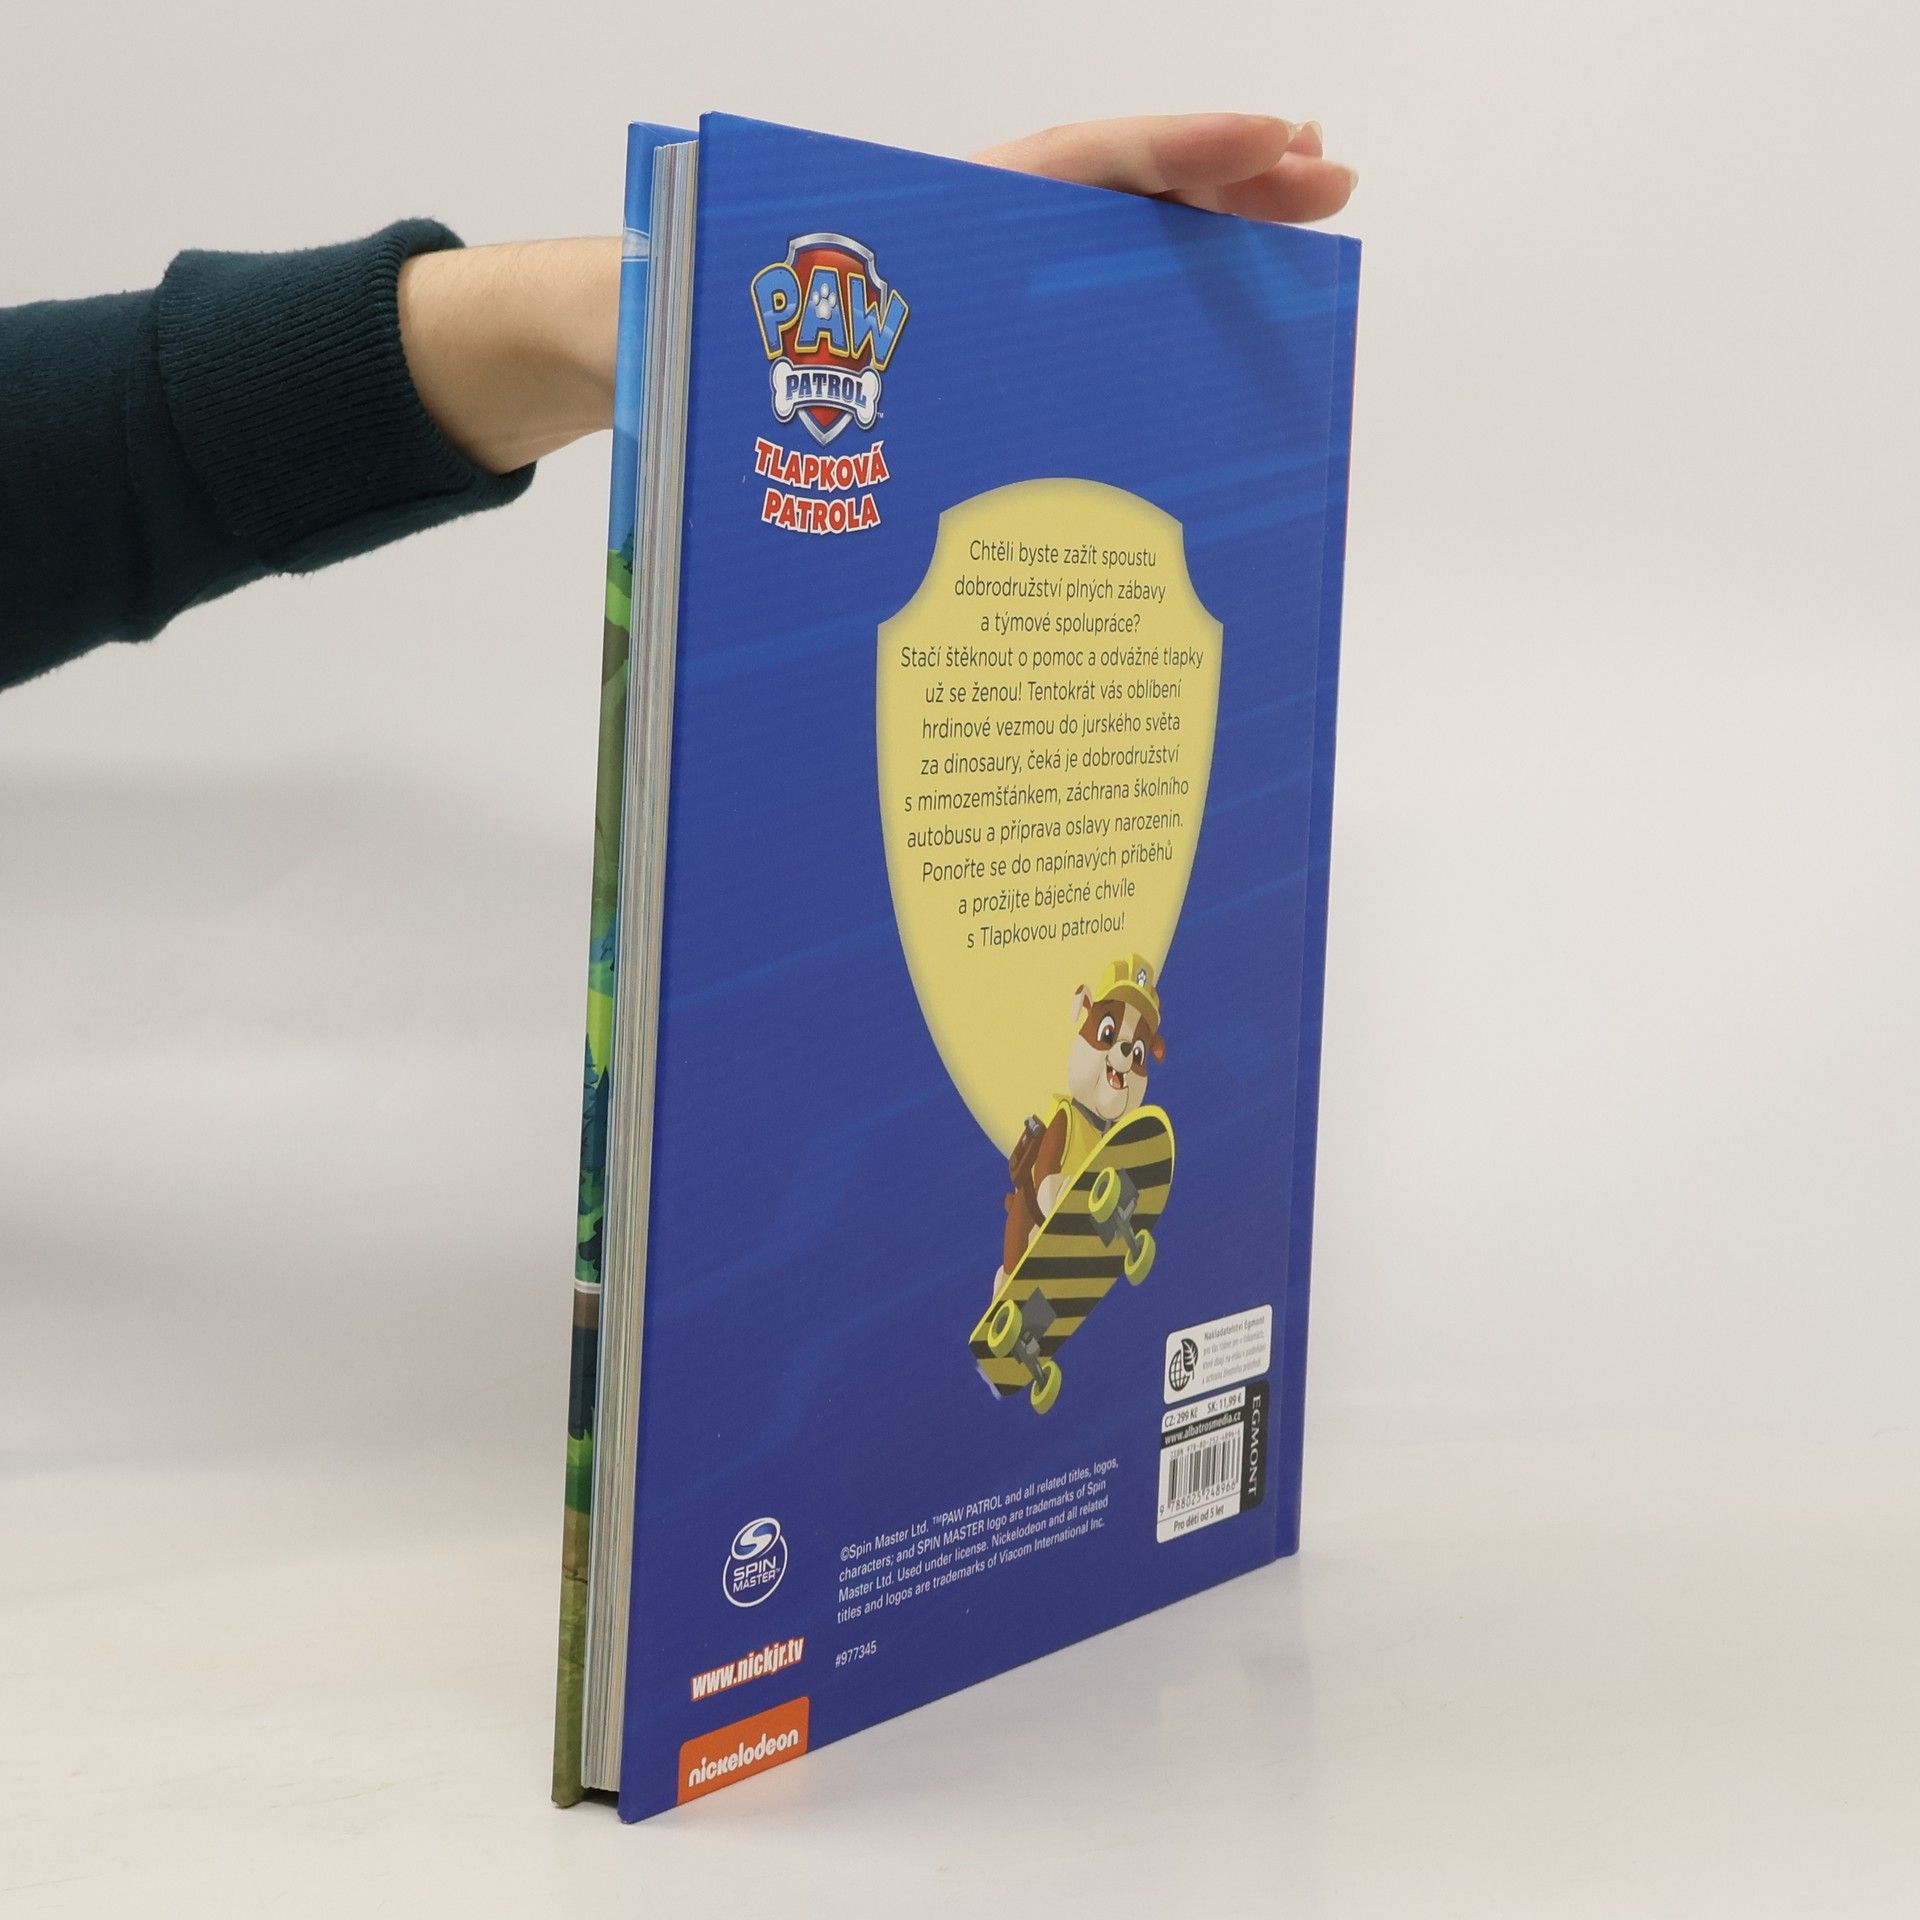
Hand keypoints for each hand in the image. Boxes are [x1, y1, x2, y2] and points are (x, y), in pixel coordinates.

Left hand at [398, 115, 1355, 474]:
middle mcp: (952, 252)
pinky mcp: (959, 356)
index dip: (1172, 158)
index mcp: (910, 226)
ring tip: (1297, 248)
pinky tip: (1195, 363)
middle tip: (1329, 181)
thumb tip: (669, 325)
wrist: (619, 353)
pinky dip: (1140, 332)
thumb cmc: (645, 322)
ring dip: (1198, 257)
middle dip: (1223, 189)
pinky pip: (1064, 337)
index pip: (1066, 169)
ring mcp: (964, 304)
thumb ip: (678, 306)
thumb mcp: (660, 303)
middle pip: (1109, 204)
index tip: (1271, 142)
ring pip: (1098, 268)